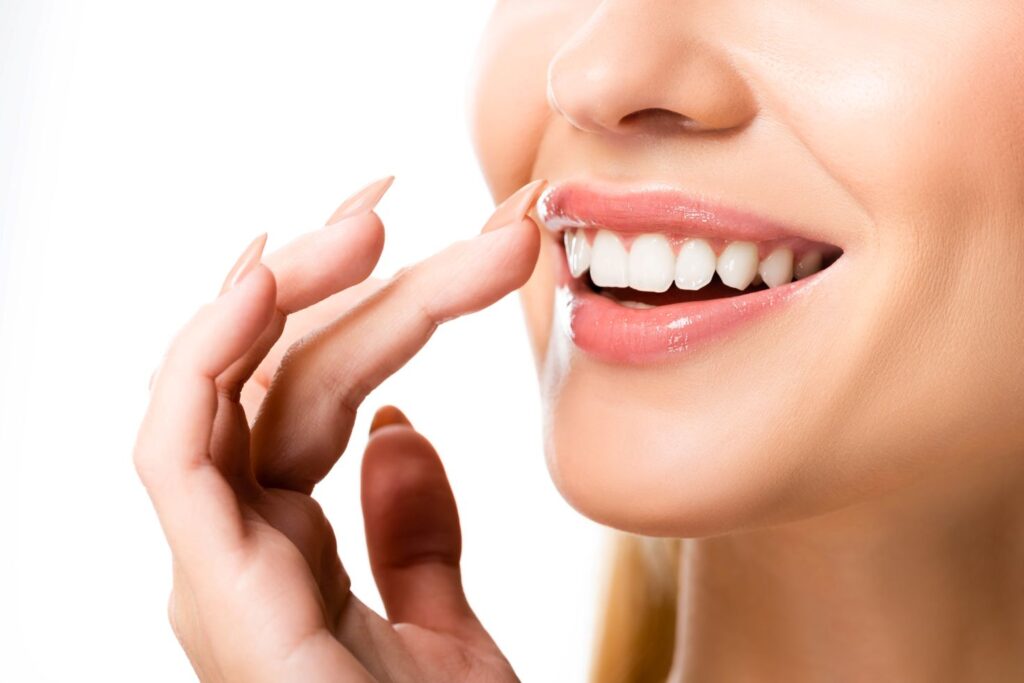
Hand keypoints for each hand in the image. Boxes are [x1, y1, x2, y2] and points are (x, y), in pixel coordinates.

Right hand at [134, 178, 544, 681]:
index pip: (314, 392)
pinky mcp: (207, 589)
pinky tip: (260, 278)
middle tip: (403, 196)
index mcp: (287, 544)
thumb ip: (416, 534)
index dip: (368, 304)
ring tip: (362, 218)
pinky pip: (176, 449)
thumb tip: (408, 430)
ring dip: (281, 287)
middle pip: (280, 375)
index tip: (439, 233)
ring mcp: (214, 564)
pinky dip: (205, 355)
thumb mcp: (444, 630)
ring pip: (227, 385)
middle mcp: (238, 544)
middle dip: (342, 276)